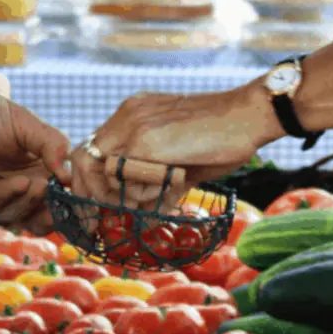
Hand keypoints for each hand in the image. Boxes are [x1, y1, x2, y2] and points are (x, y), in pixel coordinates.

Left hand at [0, 84, 70, 233]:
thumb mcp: (24, 123)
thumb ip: (52, 144)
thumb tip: (70, 175)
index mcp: (34, 170)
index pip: (59, 196)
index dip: (73, 203)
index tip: (86, 203)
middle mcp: (15, 190)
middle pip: (42, 216)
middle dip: (53, 211)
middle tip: (56, 193)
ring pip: (19, 218)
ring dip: (30, 203)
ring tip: (35, 183)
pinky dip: (7, 198)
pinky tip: (16, 183)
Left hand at [71, 82, 281, 204]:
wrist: (250, 114)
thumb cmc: (224, 137)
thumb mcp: (180, 158)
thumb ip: (157, 179)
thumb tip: (146, 211)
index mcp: (133, 114)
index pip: (92, 149)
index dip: (88, 180)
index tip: (96, 206)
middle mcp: (127, 115)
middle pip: (82, 158)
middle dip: (88, 194)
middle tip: (96, 220)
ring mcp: (135, 126)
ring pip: (103, 172)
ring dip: (120, 196)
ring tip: (151, 199)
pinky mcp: (147, 141)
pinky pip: (126, 178)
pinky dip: (140, 194)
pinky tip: (167, 189)